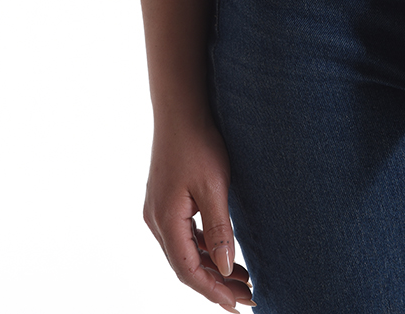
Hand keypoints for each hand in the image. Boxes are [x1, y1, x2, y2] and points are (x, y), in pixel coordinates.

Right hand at [143, 112, 254, 311]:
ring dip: (211, 266)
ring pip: (184, 251)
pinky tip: (224, 251)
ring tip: (243, 278)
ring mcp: (158, 209)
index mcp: (165, 220)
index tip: (237, 306)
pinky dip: (203, 248)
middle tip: (247, 296)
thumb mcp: (214, 187)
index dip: (213, 291)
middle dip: (216, 283)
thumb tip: (226, 268)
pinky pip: (183, 234)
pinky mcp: (165, 199)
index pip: (188, 271)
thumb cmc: (198, 143)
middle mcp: (156, 219)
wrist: (180, 109)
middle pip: (185, 265)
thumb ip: (219, 229)